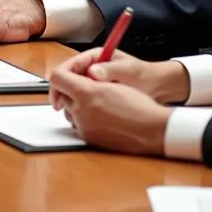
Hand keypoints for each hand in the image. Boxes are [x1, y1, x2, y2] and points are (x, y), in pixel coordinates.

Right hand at [48, 48, 189, 110]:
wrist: (160, 87)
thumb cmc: (145, 76)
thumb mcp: (128, 72)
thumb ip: (110, 71)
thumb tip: (92, 72)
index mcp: (96, 57)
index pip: (71, 64)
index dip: (61, 76)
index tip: (57, 88)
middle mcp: (92, 68)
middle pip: (69, 78)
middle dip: (63, 91)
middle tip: (58, 106)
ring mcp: (95, 81)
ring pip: (75, 90)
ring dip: (71, 100)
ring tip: (72, 112)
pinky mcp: (99, 93)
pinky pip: (84, 99)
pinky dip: (81, 107)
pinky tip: (83, 116)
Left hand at [49, 67, 170, 156]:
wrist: (154, 130)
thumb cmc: (139, 106)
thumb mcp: (113, 82)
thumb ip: (89, 77)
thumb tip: (74, 75)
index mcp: (86, 92)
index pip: (57, 77)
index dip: (61, 73)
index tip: (65, 74)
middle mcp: (81, 110)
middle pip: (61, 94)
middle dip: (70, 90)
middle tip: (85, 87)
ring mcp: (84, 126)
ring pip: (68, 110)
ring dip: (76, 105)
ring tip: (96, 102)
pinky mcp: (88, 138)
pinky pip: (77, 124)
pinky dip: (83, 119)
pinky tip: (99, 115)